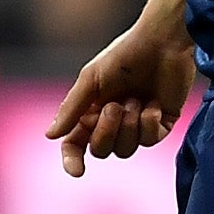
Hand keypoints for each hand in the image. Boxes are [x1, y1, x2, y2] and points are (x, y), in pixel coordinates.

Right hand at [47, 23, 194, 175]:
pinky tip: (153, 103)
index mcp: (91, 110)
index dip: (73, 160)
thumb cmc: (124, 54)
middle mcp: (113, 121)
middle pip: (102, 150)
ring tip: (136, 99)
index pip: (76, 144)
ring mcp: (138, 124)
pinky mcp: (162, 124)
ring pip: (127, 149)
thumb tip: (50, 135)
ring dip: (130, 124)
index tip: (78, 171)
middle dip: (107, 131)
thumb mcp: (92, 79)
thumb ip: (72, 108)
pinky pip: (151, 141)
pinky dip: (150, 122)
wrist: (162, 41)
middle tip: (116, 105)